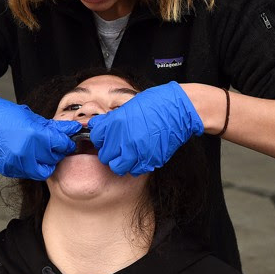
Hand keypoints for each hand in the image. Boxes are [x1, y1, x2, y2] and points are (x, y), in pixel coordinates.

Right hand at [0, 95, 80, 179]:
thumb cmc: (6, 116)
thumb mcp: (33, 118)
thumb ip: (53, 127)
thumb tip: (73, 129)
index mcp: (34, 135)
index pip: (60, 145)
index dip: (67, 143)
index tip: (68, 142)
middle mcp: (26, 152)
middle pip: (53, 159)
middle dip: (56, 152)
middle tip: (54, 146)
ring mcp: (16, 163)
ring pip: (42, 171)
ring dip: (45, 163)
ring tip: (41, 152)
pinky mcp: (8, 170)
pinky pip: (27, 172)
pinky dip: (31, 166)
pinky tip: (27, 155)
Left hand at [87, 81, 203, 175]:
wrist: (178, 109)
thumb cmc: (155, 103)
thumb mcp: (128, 106)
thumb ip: (111, 119)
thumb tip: (97, 125)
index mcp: (116, 123)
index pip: (96, 138)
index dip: (101, 138)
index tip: (106, 138)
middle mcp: (123, 139)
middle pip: (105, 156)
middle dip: (110, 152)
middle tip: (117, 147)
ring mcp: (137, 152)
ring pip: (118, 167)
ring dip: (121, 162)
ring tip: (127, 154)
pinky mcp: (149, 160)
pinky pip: (135, 170)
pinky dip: (135, 165)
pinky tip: (139, 156)